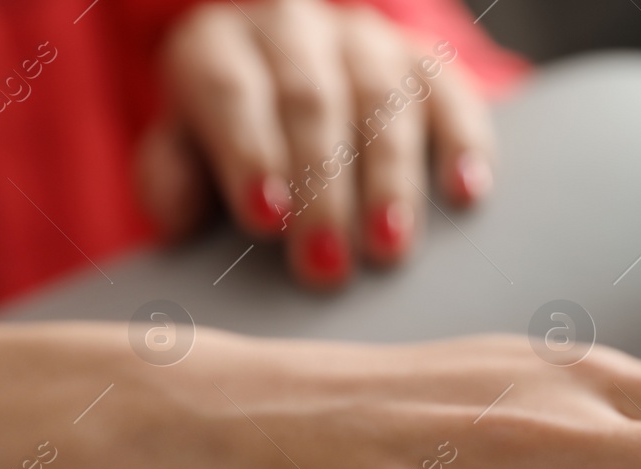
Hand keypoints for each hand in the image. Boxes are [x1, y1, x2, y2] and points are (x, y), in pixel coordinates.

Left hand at [137, 0, 492, 285]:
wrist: (293, 75)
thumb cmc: (236, 131)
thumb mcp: (186, 145)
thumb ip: (174, 177)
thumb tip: (175, 221)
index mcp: (220, 46)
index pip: (232, 93)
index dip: (251, 155)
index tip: (265, 220)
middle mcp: (295, 30)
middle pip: (312, 104)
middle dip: (322, 192)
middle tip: (328, 267)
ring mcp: (368, 44)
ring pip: (383, 103)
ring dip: (389, 181)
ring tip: (390, 248)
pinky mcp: (429, 65)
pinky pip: (454, 99)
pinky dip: (463, 146)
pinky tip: (466, 194)